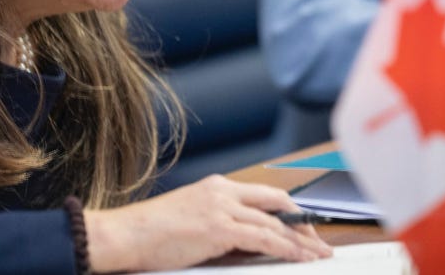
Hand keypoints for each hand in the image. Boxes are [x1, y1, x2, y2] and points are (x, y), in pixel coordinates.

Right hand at [82, 174, 332, 272]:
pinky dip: (286, 248)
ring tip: (318, 254)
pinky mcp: (218, 227)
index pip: (264, 194)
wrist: (126, 234)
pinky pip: (263, 237)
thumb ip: (222, 225)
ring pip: (275, 221)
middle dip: (303, 222)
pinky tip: (298, 257)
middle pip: (277, 201)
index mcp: (216, 186)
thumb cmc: (151, 233)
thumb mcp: (192, 220)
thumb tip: (251, 242)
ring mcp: (221, 207)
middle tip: (318, 242)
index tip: (304, 227)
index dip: (290, 210)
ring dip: (301, 240)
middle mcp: (222, 191)